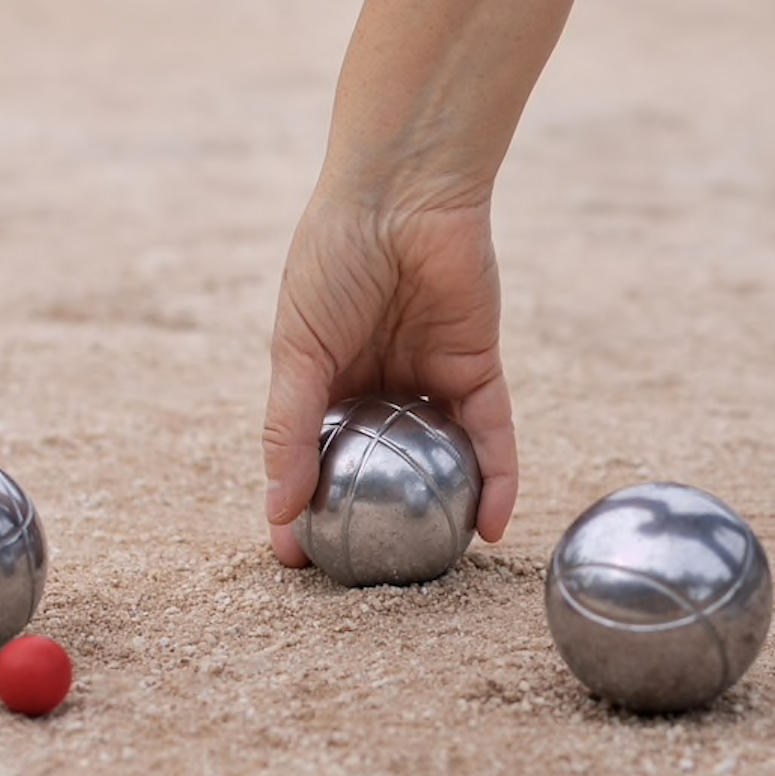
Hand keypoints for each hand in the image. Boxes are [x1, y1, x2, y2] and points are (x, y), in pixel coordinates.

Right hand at [262, 186, 517, 565]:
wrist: (401, 195)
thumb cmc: (332, 262)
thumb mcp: (295, 353)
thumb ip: (288, 432)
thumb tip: (278, 511)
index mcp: (325, 380)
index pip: (313, 458)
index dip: (304, 509)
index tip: (298, 558)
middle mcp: (379, 387)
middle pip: (381, 468)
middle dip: (377, 523)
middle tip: (369, 579)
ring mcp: (430, 383)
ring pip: (440, 462)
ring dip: (441, 512)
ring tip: (437, 570)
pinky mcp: (480, 372)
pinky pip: (493, 438)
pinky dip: (497, 481)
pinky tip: (491, 527)